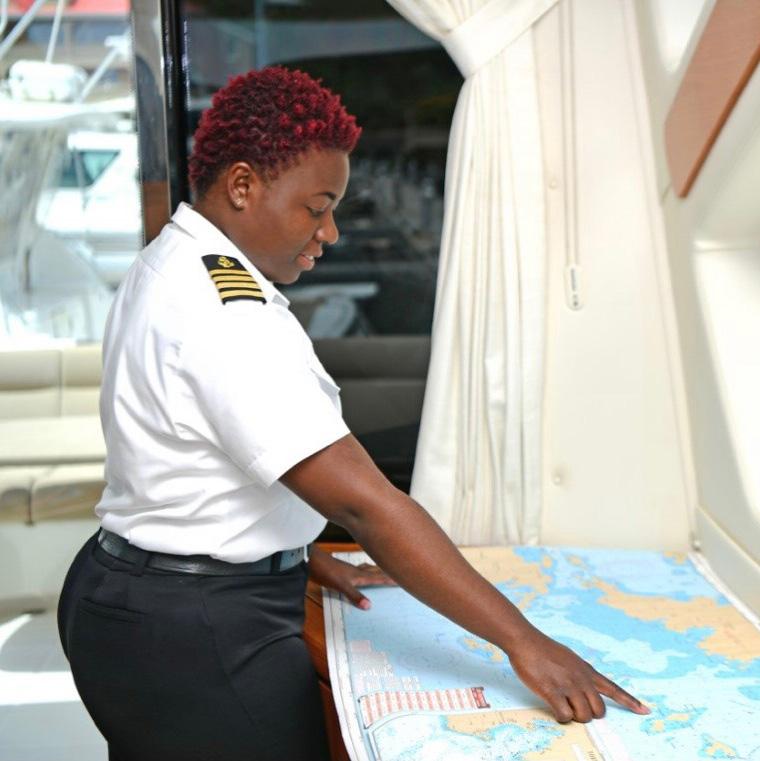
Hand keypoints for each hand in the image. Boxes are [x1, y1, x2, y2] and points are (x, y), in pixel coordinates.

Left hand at [308, 546, 395, 609]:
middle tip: (397, 573)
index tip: (404, 579)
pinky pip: (359, 571)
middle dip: (387, 572)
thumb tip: (369, 606)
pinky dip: (364, 572)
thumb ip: (354, 595)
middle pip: (376, 571)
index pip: (379, 577)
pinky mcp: (342, 571)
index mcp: (360, 575)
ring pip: (368, 570)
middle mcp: (357, 571)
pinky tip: (360, 574)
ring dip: (376, 571)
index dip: (391, 579)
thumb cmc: (326, 571)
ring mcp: (349, 570)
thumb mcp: (340, 585)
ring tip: (383, 571)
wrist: (311, 560)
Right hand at [507, 626, 649, 722]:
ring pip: (584, 716)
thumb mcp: (569, 658)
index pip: (613, 689)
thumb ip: (580, 673)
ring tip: (562, 706)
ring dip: (574, 717)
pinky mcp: (552, 691)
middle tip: (575, 708)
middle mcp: (581, 679)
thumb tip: (586, 687)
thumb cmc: (544, 649)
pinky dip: (561, 717)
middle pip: (599, 711)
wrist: (525, 640)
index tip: (645, 711)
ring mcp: (568, 686)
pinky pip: (564, 715)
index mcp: (586, 670)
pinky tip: (554, 708)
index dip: (630, 702)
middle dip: (589, 715)